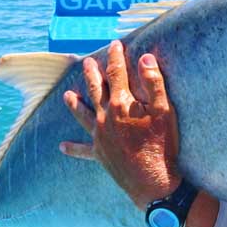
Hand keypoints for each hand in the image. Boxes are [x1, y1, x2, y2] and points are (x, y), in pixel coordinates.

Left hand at [60, 40, 181, 208]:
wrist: (152, 181)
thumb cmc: (161, 145)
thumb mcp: (164, 110)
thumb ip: (154, 82)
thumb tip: (144, 58)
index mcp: (121, 103)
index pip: (117, 73)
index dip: (116, 57)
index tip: (115, 44)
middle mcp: (105, 116)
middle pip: (96, 89)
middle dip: (92, 73)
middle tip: (87, 62)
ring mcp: (99, 135)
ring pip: (83, 114)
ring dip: (75, 104)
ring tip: (67, 95)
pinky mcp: (99, 154)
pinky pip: (82, 150)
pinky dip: (72, 148)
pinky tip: (62, 146)